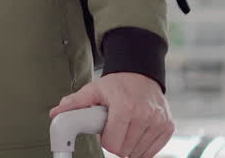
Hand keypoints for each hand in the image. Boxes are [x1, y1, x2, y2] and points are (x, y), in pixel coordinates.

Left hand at [50, 72, 172, 157]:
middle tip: (115, 128)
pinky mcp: (168, 127)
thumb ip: (75, 103)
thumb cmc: (117, 84)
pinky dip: (142, 147)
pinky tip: (137, 133)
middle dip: (117, 143)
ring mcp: (158, 122)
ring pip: (139, 153)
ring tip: (126, 128)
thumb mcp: (94, 89)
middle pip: (125, 150)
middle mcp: (145, 115)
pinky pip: (152, 151)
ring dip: (130, 146)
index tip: (105, 133)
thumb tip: (55, 113)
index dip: (106, 141)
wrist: (141, 74)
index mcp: (125, 107)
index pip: (113, 144)